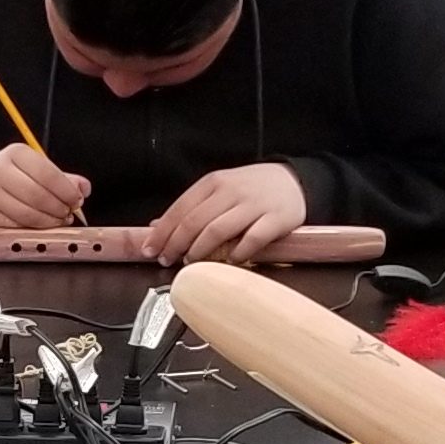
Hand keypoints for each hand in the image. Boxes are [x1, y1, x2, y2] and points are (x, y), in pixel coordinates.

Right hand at [0, 139, 93, 229]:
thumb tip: (84, 188)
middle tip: (68, 214)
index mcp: (15, 153)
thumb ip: (63, 178)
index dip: (67, 191)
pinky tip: (39, 226)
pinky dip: (32, 229)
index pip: (47, 174)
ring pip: (27, 214)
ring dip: (49, 222)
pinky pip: (15, 227)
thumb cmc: (15, 179)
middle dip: (59, 208)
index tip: (76, 201)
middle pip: (38, 195)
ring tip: (57, 221)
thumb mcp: (37, 170)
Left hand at [146, 160, 310, 266]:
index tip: (150, 250)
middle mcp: (232, 191)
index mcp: (214, 182)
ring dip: (200, 250)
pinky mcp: (276, 218)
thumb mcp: (219, 190)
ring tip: (191, 262)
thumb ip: (190, 208)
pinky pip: (253, 239)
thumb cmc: (252, 189)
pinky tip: (230, 261)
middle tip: (167, 260)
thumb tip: (155, 226)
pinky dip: (238, 253)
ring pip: (218, 230)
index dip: (162, 232)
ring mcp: (254, 204)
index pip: (180, 208)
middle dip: (175, 244)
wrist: (294, 181)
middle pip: (195, 221)